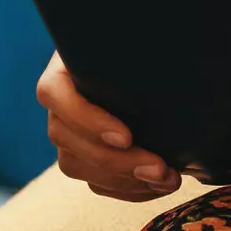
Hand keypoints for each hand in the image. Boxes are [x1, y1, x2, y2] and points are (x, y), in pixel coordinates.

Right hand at [39, 55, 177, 201]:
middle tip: (160, 168)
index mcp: (65, 65)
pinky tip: (159, 185)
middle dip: (115, 161)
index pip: (54, 93)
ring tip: (168, 179)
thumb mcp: (147, 41)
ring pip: (77, 166)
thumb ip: (151, 46)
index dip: (86, 120)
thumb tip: (177, 51)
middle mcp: (60, 100)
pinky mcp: (86, 156)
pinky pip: (96, 182)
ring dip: (124, 180)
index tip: (126, 137)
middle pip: (65, 138)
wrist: (157, 61)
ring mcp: (69, 131)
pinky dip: (128, 190)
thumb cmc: (152, 45)